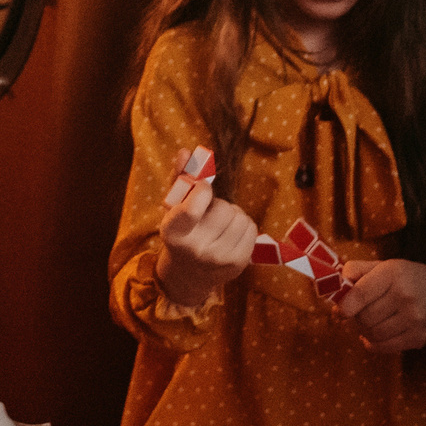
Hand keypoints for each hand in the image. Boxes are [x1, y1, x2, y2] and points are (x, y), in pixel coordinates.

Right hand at [156, 148, 257, 309]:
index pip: (197, 201)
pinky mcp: (238, 264)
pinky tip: (231, 232)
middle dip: (218, 204)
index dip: (203, 190)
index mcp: (174, 231)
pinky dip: (243, 225)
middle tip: (208, 214)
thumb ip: (179, 177)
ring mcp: (219, 259)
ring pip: (240, 216)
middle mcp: (196, 248)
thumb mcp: (173, 206)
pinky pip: (252, 228)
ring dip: (232, 214)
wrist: (188, 274)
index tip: (200, 192)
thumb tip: (186, 151)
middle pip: (223, 208)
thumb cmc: (181, 231)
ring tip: (220, 223)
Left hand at [333, 258, 425, 352]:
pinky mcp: (419, 338)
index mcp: (394, 273)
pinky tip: (372, 336)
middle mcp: (405, 296)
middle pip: (365, 317)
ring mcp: (414, 319)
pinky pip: (385, 347)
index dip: (344, 305)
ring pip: (373, 334)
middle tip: (355, 315)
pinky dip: (372, 343)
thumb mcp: (387, 266)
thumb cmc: (411, 279)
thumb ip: (358, 270)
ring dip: (363, 331)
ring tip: (366, 323)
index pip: (360, 294)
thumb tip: (335, 284)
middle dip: (354, 318)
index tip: (341, 309)